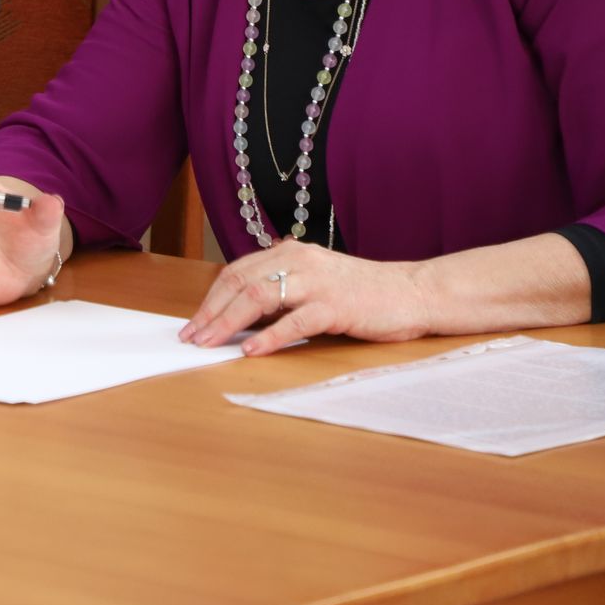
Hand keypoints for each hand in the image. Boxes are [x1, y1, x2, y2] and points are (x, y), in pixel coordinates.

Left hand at [179, 242, 429, 355]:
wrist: (412, 293)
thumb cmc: (361, 292)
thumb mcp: (314, 281)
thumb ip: (282, 289)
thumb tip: (241, 315)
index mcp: (289, 253)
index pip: (236, 272)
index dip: (211, 298)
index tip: (194, 323)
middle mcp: (299, 261)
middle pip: (240, 283)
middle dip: (211, 312)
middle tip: (192, 337)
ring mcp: (317, 282)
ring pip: (259, 298)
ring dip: (229, 323)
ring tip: (211, 343)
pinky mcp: (336, 306)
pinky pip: (295, 322)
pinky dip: (269, 337)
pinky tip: (251, 351)